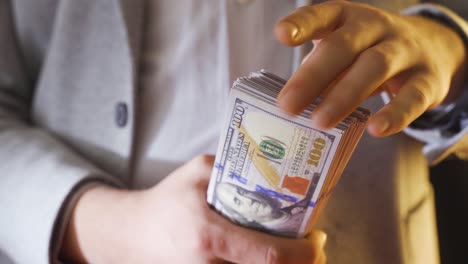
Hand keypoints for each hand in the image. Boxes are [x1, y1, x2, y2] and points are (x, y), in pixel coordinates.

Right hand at [61, 155, 326, 263]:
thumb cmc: (166, 202)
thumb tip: (275, 169)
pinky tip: (263, 255)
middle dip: (299, 263)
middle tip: (311, 245)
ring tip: (290, 249)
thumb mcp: (198, 172)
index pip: (268, 256)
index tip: (317, 241)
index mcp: (208, 237)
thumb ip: (235, 169)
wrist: (134, 235)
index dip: (302, 254)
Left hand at [275, 1, 465, 136]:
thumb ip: (321, 73)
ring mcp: (404, 50)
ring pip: (375, 66)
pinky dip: (395, 114)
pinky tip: (375, 129)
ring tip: (320, 122)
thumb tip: (291, 109)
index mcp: (347, 18)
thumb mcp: (344, 52)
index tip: (282, 35)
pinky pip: (413, 96)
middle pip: (343, 46)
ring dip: (345, 95)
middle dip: (313, 75)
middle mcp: (375, 28)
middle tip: (287, 106)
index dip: (302, 24)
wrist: (434, 46)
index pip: (322, 15)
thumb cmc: (370, 51)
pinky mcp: (428, 79)